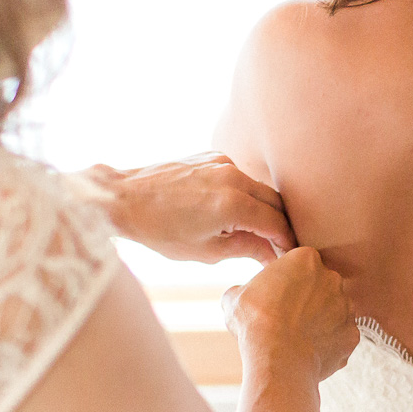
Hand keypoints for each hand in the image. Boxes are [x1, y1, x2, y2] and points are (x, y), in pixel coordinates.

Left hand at [78, 154, 294, 262]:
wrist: (123, 198)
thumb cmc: (159, 230)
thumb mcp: (206, 251)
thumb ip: (246, 249)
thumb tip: (272, 254)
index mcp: (233, 203)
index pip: (277, 223)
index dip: (286, 242)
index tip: (289, 255)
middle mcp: (232, 176)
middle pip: (275, 202)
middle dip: (280, 225)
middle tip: (279, 246)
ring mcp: (222, 162)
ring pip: (259, 187)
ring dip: (263, 209)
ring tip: (256, 232)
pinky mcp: (212, 155)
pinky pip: (240, 176)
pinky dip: (245, 194)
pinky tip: (233, 212)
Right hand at [224, 247, 357, 383]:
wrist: (278, 357)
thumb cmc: (255, 322)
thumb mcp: (235, 296)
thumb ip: (245, 289)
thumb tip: (241, 296)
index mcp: (306, 259)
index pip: (298, 264)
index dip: (286, 280)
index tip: (275, 296)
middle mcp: (333, 278)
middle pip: (320, 286)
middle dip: (307, 299)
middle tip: (287, 318)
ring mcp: (347, 308)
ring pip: (334, 311)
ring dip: (320, 321)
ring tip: (298, 337)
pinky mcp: (352, 335)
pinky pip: (340, 337)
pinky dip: (328, 344)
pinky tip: (309, 351)